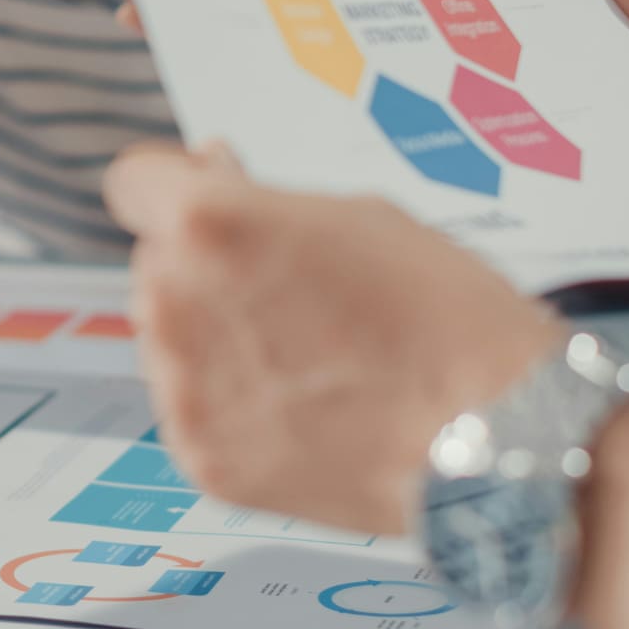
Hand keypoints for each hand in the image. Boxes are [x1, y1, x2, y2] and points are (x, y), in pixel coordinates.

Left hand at [103, 143, 561, 534]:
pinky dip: (231, 404)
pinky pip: (191, 408)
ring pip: (168, 339)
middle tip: (286, 289)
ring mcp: (179, 388)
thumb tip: (208, 172)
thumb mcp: (357, 215)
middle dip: (203, 266)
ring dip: (212, 336)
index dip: (172, 184)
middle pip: (156, 264)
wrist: (493, 441)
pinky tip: (301, 405)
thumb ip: (259, 196)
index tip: (201, 196)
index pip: (134, 183)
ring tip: (306, 354)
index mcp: (208, 226)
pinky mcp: (197, 456)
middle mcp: (173, 304)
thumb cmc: (444, 316)